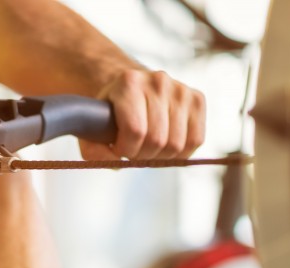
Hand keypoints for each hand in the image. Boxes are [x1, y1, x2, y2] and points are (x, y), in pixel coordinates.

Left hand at [79, 69, 205, 161]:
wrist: (130, 88)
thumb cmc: (111, 113)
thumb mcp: (92, 127)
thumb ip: (93, 150)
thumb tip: (115, 164)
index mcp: (129, 83)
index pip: (135, 131)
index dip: (125, 150)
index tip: (118, 149)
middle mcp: (158, 81)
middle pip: (157, 140)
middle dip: (141, 155)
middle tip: (133, 150)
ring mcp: (181, 89)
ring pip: (176, 144)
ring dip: (160, 156)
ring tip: (147, 147)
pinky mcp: (197, 99)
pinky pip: (195, 140)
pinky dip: (180, 153)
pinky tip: (165, 147)